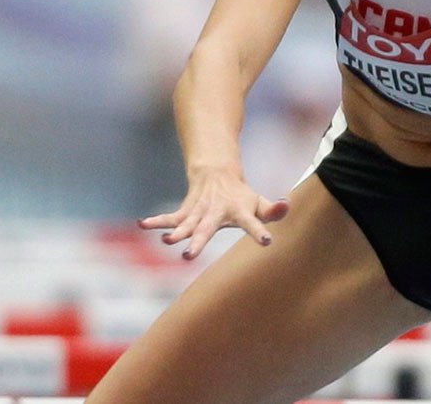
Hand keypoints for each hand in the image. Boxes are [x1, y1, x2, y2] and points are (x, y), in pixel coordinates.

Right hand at [137, 165, 289, 259]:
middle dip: (198, 241)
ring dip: (176, 232)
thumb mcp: (259, 203)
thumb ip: (272, 210)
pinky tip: (143, 224)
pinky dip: (157, 221)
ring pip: (186, 223)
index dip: (259, 231)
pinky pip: (170, 217)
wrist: (216, 173)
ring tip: (166, 242)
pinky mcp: (185, 211)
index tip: (267, 241)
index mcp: (239, 210)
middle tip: (189, 257)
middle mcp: (216, 211)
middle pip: (208, 228)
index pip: (252, 221)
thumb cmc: (242, 196)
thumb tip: (287, 206)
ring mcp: (199, 211)